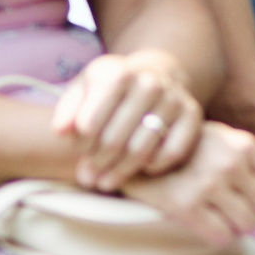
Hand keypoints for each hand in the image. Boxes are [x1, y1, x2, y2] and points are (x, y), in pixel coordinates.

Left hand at [56, 50, 203, 191]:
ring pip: (142, 150)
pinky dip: (154, 166)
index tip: (79, 151)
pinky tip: (140, 168)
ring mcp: (174, 98)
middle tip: (88, 176)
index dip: (80, 144)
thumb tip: (61, 132)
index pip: (90, 123)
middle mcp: (150, 82)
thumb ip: (67, 109)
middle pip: (114, 141)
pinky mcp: (193, 114)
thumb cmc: (112, 88)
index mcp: (119, 73)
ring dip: (120, 172)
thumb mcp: (85, 88)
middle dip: (97, 163)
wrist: (156, 74)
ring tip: (105, 181)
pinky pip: (173, 152)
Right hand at [120, 121, 254, 245]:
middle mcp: (232, 164)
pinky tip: (208, 223)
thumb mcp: (226, 140)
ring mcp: (209, 184)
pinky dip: (219, 235)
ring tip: (222, 216)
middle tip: (240, 214)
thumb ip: (253, 163)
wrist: (137, 147)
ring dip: (238, 227)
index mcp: (247, 145)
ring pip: (248, 225)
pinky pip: (223, 236)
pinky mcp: (187, 205)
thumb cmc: (189, 149)